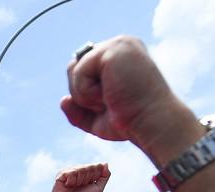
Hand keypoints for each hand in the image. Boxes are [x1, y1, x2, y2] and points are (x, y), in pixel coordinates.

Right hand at [49, 163, 109, 191]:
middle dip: (88, 179)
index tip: (90, 185)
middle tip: (81, 187)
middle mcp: (79, 170)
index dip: (96, 176)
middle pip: (90, 166)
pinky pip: (71, 172)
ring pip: (81, 169)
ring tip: (73, 187)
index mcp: (88, 173)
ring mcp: (70, 171)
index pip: (98, 166)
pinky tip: (67, 185)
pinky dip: (71, 181)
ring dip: (79, 181)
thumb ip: (105, 176)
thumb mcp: (98, 189)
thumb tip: (105, 163)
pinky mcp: (61, 174)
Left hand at [61, 36, 192, 156]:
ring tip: (111, 97)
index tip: (112, 103)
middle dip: (82, 94)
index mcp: (121, 56)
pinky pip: (78, 72)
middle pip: (74, 67)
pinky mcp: (113, 49)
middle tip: (111, 101)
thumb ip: (78, 110)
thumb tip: (63, 100)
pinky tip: (109, 93)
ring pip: (74, 69)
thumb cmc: (131, 122)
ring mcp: (118, 44)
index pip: (83, 69)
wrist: (151, 123)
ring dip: (85, 94)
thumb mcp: (97, 118)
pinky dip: (87, 92)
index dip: (86, 94)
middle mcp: (121, 45)